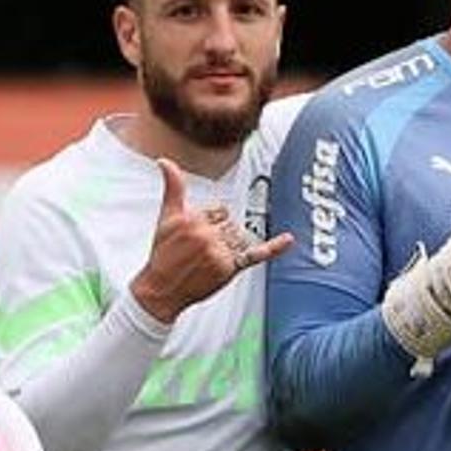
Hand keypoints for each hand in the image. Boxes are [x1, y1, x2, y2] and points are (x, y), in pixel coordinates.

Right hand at [130, 159, 287, 322]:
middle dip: (219, 235)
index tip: (195, 234)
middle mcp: (207, 235)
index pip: (220, 210)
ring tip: (208, 258)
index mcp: (192, 219)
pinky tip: (288, 239)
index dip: (210, 221)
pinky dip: (275, 247)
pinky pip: (257, 254)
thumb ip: (172, 187)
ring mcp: (219, 252)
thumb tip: (165, 162)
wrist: (162, 288)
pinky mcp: (230, 267)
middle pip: (231, 224)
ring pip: (240, 238)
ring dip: (230, 246)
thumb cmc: (163, 253)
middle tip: (199, 249)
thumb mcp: (165, 216)